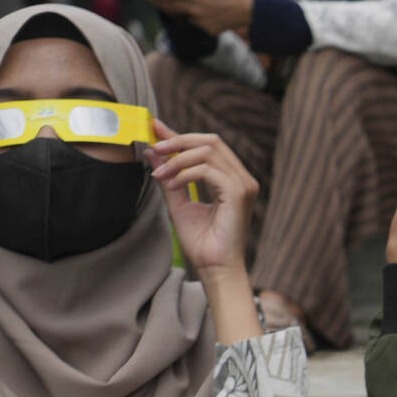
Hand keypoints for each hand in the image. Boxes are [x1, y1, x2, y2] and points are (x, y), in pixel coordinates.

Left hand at [147, 121, 256, 274]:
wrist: (214, 268)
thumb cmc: (202, 242)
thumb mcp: (178, 202)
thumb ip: (169, 176)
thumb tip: (153, 151)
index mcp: (232, 179)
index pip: (208, 146)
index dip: (180, 135)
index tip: (155, 128)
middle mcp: (242, 179)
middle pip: (211, 141)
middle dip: (179, 141)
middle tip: (156, 149)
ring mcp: (243, 185)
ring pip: (208, 152)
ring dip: (178, 159)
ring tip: (161, 175)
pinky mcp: (238, 194)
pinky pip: (208, 170)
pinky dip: (185, 174)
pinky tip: (172, 185)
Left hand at [177, 0, 254, 35]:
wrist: (253, 10)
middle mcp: (195, 10)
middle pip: (175, 5)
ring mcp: (203, 22)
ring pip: (187, 16)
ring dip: (189, 10)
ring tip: (198, 3)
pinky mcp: (211, 30)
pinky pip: (200, 25)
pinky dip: (203, 20)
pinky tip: (211, 13)